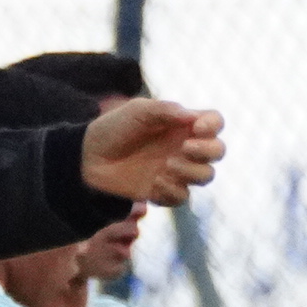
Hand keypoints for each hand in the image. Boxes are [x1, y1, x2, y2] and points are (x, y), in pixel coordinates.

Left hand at [78, 97, 224, 208]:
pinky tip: (154, 182)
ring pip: (206, 176)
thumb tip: (192, 117)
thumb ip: (165, 110)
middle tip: (183, 149)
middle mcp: (184, 147)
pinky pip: (183, 196)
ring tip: (166, 165)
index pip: (214, 122)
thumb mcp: (137, 111)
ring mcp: (176, 171)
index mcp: (181, 124)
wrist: (89, 159)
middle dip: (207, 151)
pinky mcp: (164, 192)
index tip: (197, 127)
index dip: (213, 125)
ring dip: (191, 171)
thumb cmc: (113, 129)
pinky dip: (172, 190)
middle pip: (218, 151)